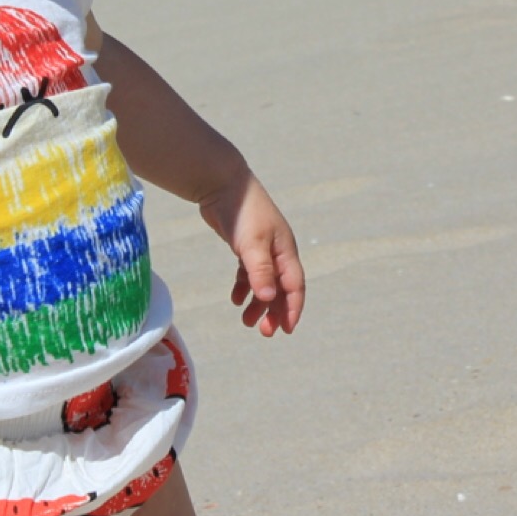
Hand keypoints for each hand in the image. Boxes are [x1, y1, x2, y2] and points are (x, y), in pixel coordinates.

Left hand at [199, 170, 305, 336]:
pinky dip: (245, 287)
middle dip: (275, 311)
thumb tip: (271, 299)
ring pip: (265, 283)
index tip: (286, 330)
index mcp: (286, 250)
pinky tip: (236, 299)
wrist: (221, 183)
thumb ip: (261, 272)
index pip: (295, 286)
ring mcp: (263, 248)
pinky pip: (251, 273)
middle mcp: (278, 251)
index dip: (292, 309)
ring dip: (258, 303)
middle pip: (282, 288)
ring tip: (246, 321)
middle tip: (265, 332)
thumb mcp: (251, 245)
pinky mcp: (246, 245)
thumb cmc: (241, 212)